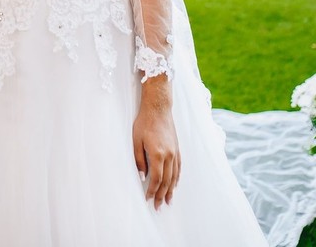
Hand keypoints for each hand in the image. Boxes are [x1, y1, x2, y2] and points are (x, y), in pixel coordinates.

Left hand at [132, 76, 179, 208]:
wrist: (159, 107)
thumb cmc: (144, 122)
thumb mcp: (136, 141)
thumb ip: (139, 160)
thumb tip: (142, 177)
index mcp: (158, 154)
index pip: (155, 179)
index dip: (152, 191)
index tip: (147, 199)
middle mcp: (169, 155)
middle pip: (166, 181)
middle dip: (162, 195)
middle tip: (158, 207)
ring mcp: (175, 152)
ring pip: (174, 176)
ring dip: (171, 190)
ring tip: (168, 202)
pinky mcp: (178, 148)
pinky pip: (179, 167)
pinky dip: (177, 178)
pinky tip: (175, 185)